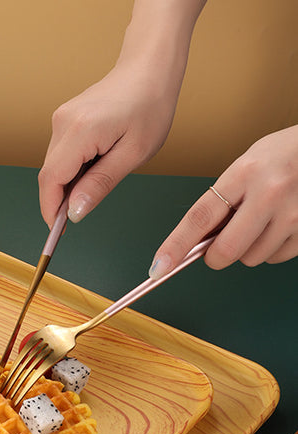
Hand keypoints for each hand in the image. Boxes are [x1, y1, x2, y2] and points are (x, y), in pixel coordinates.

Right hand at [38, 63, 178, 227]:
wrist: (149, 69)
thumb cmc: (150, 107)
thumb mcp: (133, 154)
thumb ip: (100, 184)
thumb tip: (74, 212)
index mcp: (81, 131)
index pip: (51, 180)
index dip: (50, 210)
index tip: (58, 231)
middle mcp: (63, 123)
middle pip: (49, 175)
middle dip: (59, 201)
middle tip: (78, 216)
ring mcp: (61, 119)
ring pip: (54, 166)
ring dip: (67, 185)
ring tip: (97, 183)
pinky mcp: (64, 120)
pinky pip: (60, 154)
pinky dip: (71, 170)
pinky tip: (93, 168)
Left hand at [149, 125, 297, 277]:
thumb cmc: (283, 156)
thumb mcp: (246, 167)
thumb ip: (221, 199)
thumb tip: (196, 240)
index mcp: (243, 173)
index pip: (199, 218)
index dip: (175, 246)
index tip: (159, 267)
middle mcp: (269, 193)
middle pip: (225, 250)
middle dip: (216, 256)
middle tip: (218, 246)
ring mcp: (292, 212)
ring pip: (251, 258)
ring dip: (247, 250)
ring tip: (261, 222)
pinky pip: (277, 258)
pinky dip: (272, 249)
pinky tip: (278, 226)